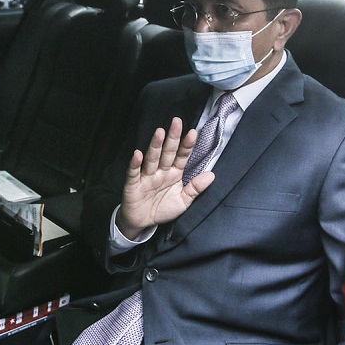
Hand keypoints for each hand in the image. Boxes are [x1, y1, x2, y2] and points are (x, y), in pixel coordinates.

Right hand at [117, 117, 214, 238]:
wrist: (142, 223)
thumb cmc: (162, 209)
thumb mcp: (183, 201)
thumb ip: (195, 188)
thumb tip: (212, 175)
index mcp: (173, 174)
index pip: (181, 157)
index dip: (187, 145)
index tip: (193, 132)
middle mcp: (160, 172)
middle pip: (167, 152)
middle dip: (172, 138)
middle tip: (177, 122)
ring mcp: (146, 177)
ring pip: (152, 159)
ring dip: (155, 146)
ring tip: (159, 132)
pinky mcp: (133, 185)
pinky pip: (133, 173)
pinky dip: (135, 164)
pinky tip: (137, 154)